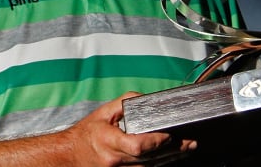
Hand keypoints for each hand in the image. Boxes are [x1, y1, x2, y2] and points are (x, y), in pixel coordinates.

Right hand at [66, 92, 196, 165]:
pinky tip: (171, 157)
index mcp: (110, 141)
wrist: (70, 155)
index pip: (137, 146)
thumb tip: (146, 99)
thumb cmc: (87, 134)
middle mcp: (116, 160)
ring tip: (187, 149)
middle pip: (150, 158)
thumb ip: (125, 103)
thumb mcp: (103, 112)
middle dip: (172, 150)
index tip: (169, 135)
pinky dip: (159, 164)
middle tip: (189, 143)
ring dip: (170, 158)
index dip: (155, 142)